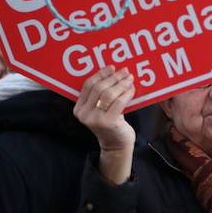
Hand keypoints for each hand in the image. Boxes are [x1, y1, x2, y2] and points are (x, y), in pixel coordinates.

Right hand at [74, 66, 135, 183]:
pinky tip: (132, 89)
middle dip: (113, 77)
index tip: (111, 67)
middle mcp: (84, 114)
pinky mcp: (107, 122)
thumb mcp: (100, 109)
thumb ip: (101, 94)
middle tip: (124, 71)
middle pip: (98, 88)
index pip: (88, 85)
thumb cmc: (110, 122)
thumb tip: (113, 71)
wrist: (116, 144)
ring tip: (130, 78)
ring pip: (108, 94)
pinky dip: (127, 93)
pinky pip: (119, 102)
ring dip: (121, 83)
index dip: (100, 74)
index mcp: (79, 108)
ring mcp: (95, 119)